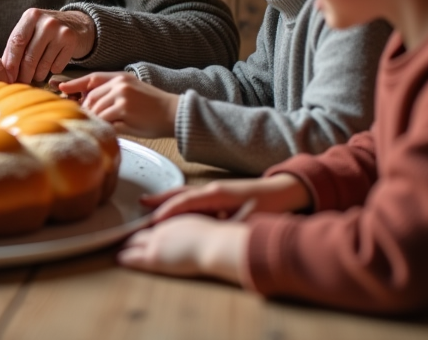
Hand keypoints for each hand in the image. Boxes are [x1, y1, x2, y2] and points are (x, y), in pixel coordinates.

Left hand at [2, 8, 95, 83]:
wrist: (75, 24)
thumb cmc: (45, 31)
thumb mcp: (30, 31)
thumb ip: (16, 47)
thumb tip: (5, 72)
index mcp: (31, 16)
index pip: (17, 42)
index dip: (11, 63)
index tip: (8, 77)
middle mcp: (46, 22)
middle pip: (30, 56)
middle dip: (24, 74)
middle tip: (21, 83)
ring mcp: (60, 31)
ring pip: (43, 64)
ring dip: (37, 75)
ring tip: (36, 76)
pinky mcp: (71, 42)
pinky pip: (57, 66)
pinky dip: (51, 71)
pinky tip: (51, 66)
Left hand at [59, 72, 176, 136]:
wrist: (174, 113)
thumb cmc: (153, 107)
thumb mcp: (132, 92)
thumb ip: (112, 94)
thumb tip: (89, 105)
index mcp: (120, 77)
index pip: (91, 79)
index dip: (74, 84)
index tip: (60, 88)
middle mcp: (119, 84)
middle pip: (90, 98)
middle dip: (87, 111)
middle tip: (88, 121)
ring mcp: (121, 96)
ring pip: (96, 110)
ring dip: (96, 121)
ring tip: (102, 128)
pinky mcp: (124, 109)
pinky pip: (105, 120)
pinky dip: (105, 127)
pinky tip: (109, 132)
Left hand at [118, 214, 247, 283]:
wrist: (214, 245)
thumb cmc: (218, 239)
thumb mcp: (210, 230)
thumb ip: (202, 233)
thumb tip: (211, 236)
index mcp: (176, 222)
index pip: (157, 224)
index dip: (149, 228)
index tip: (143, 230)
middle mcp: (164, 229)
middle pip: (142, 231)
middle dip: (132, 235)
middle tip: (123, 238)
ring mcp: (157, 241)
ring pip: (135, 242)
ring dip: (126, 245)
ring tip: (118, 248)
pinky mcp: (155, 256)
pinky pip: (135, 257)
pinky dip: (126, 257)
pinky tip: (119, 259)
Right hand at [140, 174, 311, 224]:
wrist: (287, 191)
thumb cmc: (270, 206)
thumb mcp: (251, 221)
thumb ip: (230, 229)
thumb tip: (215, 238)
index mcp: (217, 194)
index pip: (186, 202)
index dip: (168, 212)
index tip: (153, 221)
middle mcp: (212, 189)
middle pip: (180, 193)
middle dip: (159, 200)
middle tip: (140, 205)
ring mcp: (215, 189)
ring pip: (185, 193)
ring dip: (166, 198)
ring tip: (148, 203)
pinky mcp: (219, 194)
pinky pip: (192, 196)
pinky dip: (178, 200)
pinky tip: (173, 208)